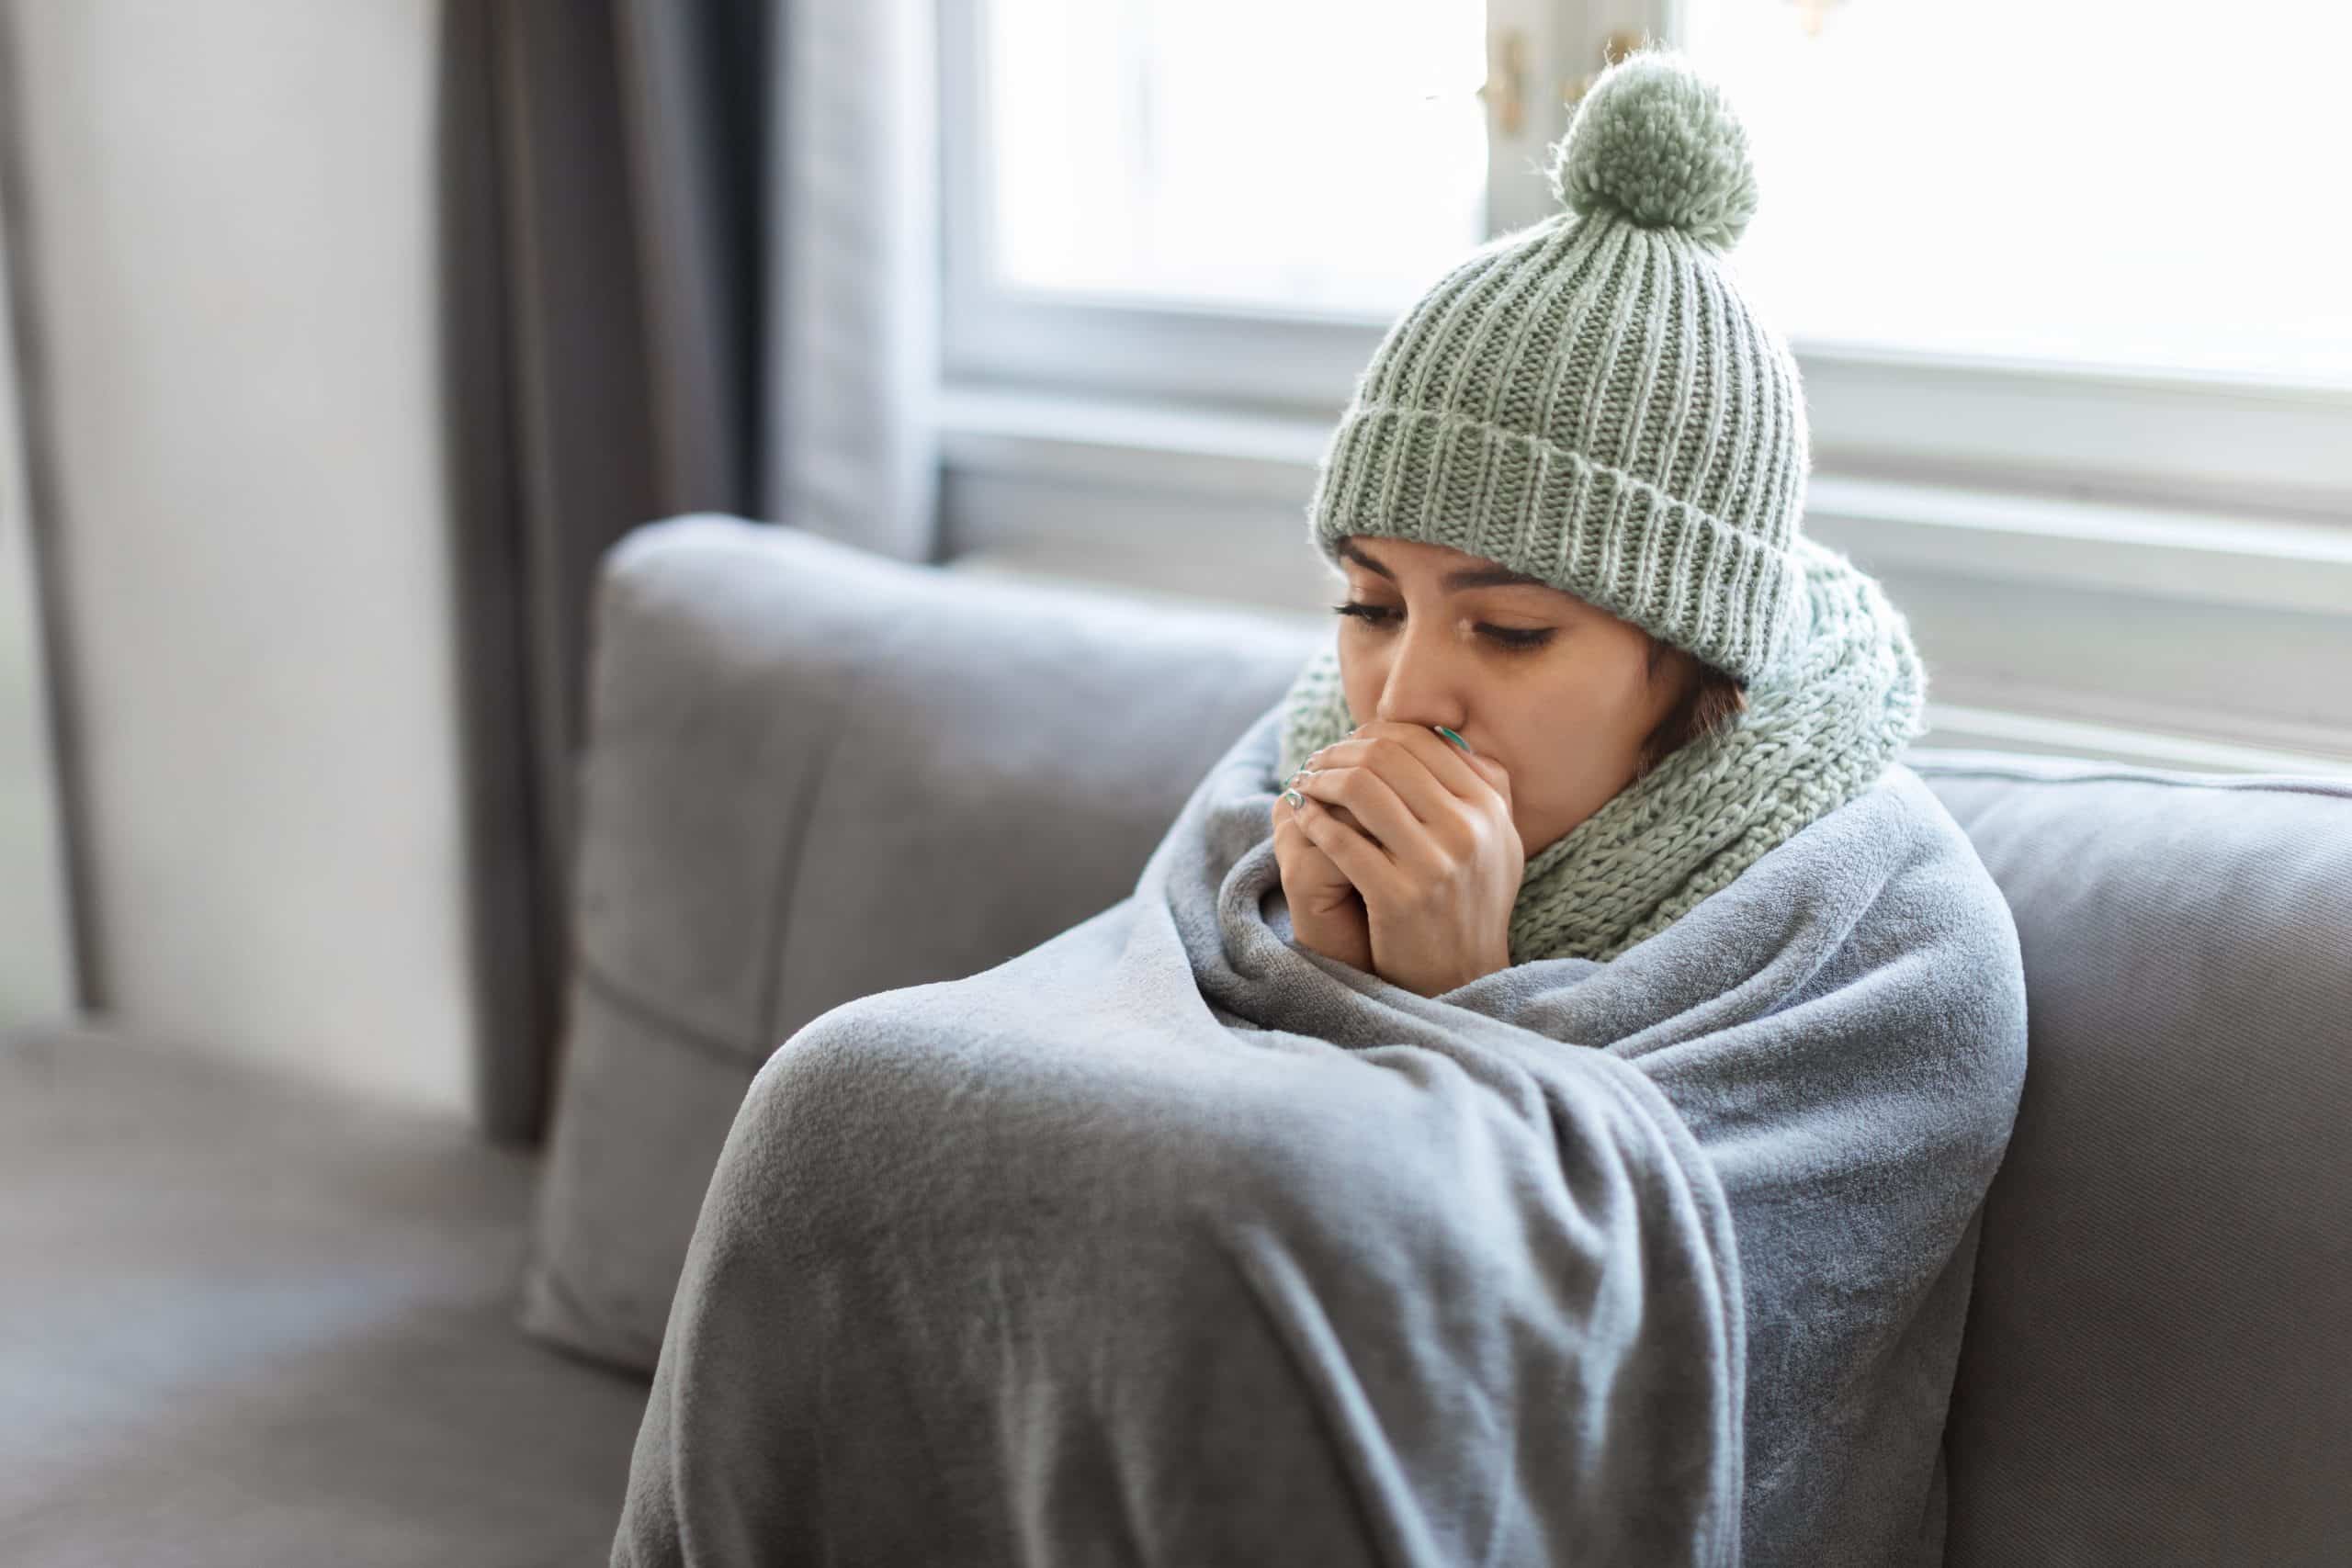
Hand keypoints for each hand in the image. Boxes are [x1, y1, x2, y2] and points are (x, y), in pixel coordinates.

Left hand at [1283, 722, 1522, 997]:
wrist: (1465, 975)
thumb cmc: (1470, 900)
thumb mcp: (1495, 839)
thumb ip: (1481, 784)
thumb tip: (1441, 730)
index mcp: (1490, 806)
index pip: (1422, 740)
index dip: (1374, 733)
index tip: (1348, 744)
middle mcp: (1469, 829)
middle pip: (1387, 756)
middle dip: (1340, 751)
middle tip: (1315, 761)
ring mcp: (1436, 864)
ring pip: (1361, 789)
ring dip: (1321, 780)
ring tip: (1304, 785)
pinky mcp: (1401, 898)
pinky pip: (1342, 840)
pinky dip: (1314, 821)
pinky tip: (1302, 817)